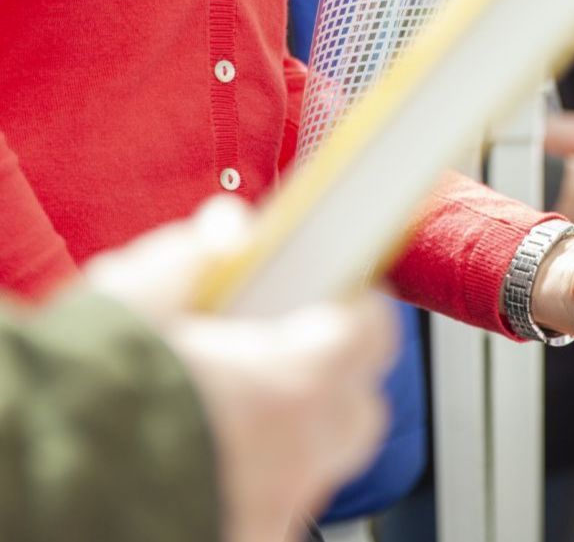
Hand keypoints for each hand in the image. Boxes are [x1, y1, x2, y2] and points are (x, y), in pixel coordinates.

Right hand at [85, 199, 396, 541]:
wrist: (32, 489)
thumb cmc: (81, 396)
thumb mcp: (132, 298)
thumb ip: (193, 257)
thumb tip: (231, 230)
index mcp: (293, 381)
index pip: (372, 334)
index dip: (358, 310)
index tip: (341, 294)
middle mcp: (299, 453)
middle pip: (357, 407)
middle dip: (336, 375)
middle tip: (294, 350)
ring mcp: (276, 506)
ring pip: (319, 463)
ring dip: (296, 432)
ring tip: (242, 406)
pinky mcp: (247, 539)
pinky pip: (277, 506)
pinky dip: (259, 481)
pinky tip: (215, 458)